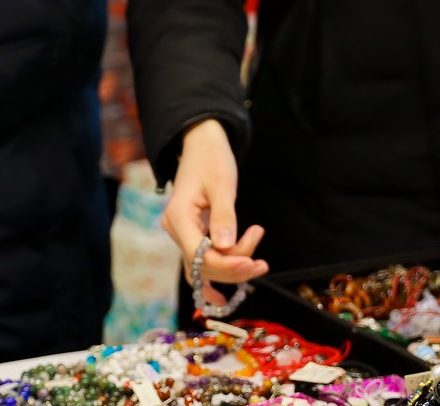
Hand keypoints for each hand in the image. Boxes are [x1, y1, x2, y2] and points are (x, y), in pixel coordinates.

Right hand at [164, 119, 267, 301]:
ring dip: (231, 269)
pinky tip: (224, 296)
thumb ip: (224, 216)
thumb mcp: (222, 184)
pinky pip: (202, 261)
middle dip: (234, 267)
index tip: (253, 262)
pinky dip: (217, 273)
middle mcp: (176, 229)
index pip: (200, 255)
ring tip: (261, 263)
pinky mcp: (192, 234)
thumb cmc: (212, 159)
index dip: (226, 264)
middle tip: (263, 263)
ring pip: (205, 265)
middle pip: (203, 265)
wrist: (202, 144)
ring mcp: (182, 233)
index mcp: (178, 217)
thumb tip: (227, 247)